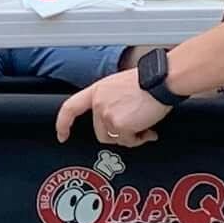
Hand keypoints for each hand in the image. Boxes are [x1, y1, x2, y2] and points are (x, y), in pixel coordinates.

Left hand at [55, 67, 173, 148]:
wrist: (162, 81)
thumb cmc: (149, 82)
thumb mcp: (120, 86)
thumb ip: (111, 101)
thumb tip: (116, 119)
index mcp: (98, 90)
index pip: (71, 108)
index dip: (63, 123)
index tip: (62, 135)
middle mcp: (99, 102)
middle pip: (100, 132)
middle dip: (118, 134)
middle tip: (136, 130)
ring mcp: (107, 114)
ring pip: (115, 138)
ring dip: (131, 137)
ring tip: (146, 126)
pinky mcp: (119, 125)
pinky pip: (128, 141)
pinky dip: (139, 139)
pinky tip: (149, 129)